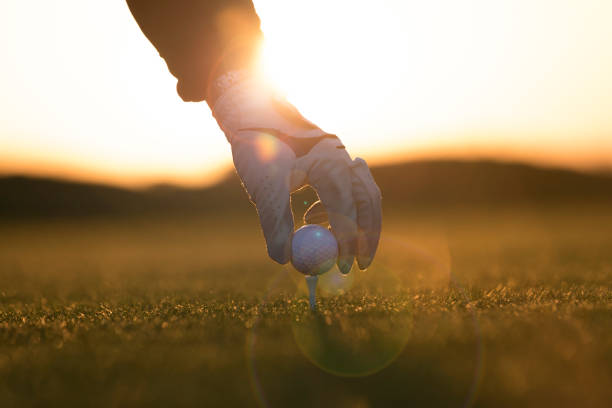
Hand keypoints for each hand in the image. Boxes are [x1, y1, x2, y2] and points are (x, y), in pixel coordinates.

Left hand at [209, 71, 380, 273]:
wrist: (254, 114)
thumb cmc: (258, 149)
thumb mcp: (264, 188)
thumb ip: (275, 223)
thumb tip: (285, 260)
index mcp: (328, 162)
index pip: (346, 208)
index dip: (347, 242)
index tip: (342, 268)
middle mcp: (343, 158)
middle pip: (369, 202)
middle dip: (367, 236)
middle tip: (358, 267)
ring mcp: (342, 157)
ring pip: (365, 195)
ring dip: (356, 223)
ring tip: (329, 239)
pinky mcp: (335, 160)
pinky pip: (352, 189)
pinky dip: (340, 209)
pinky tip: (311, 216)